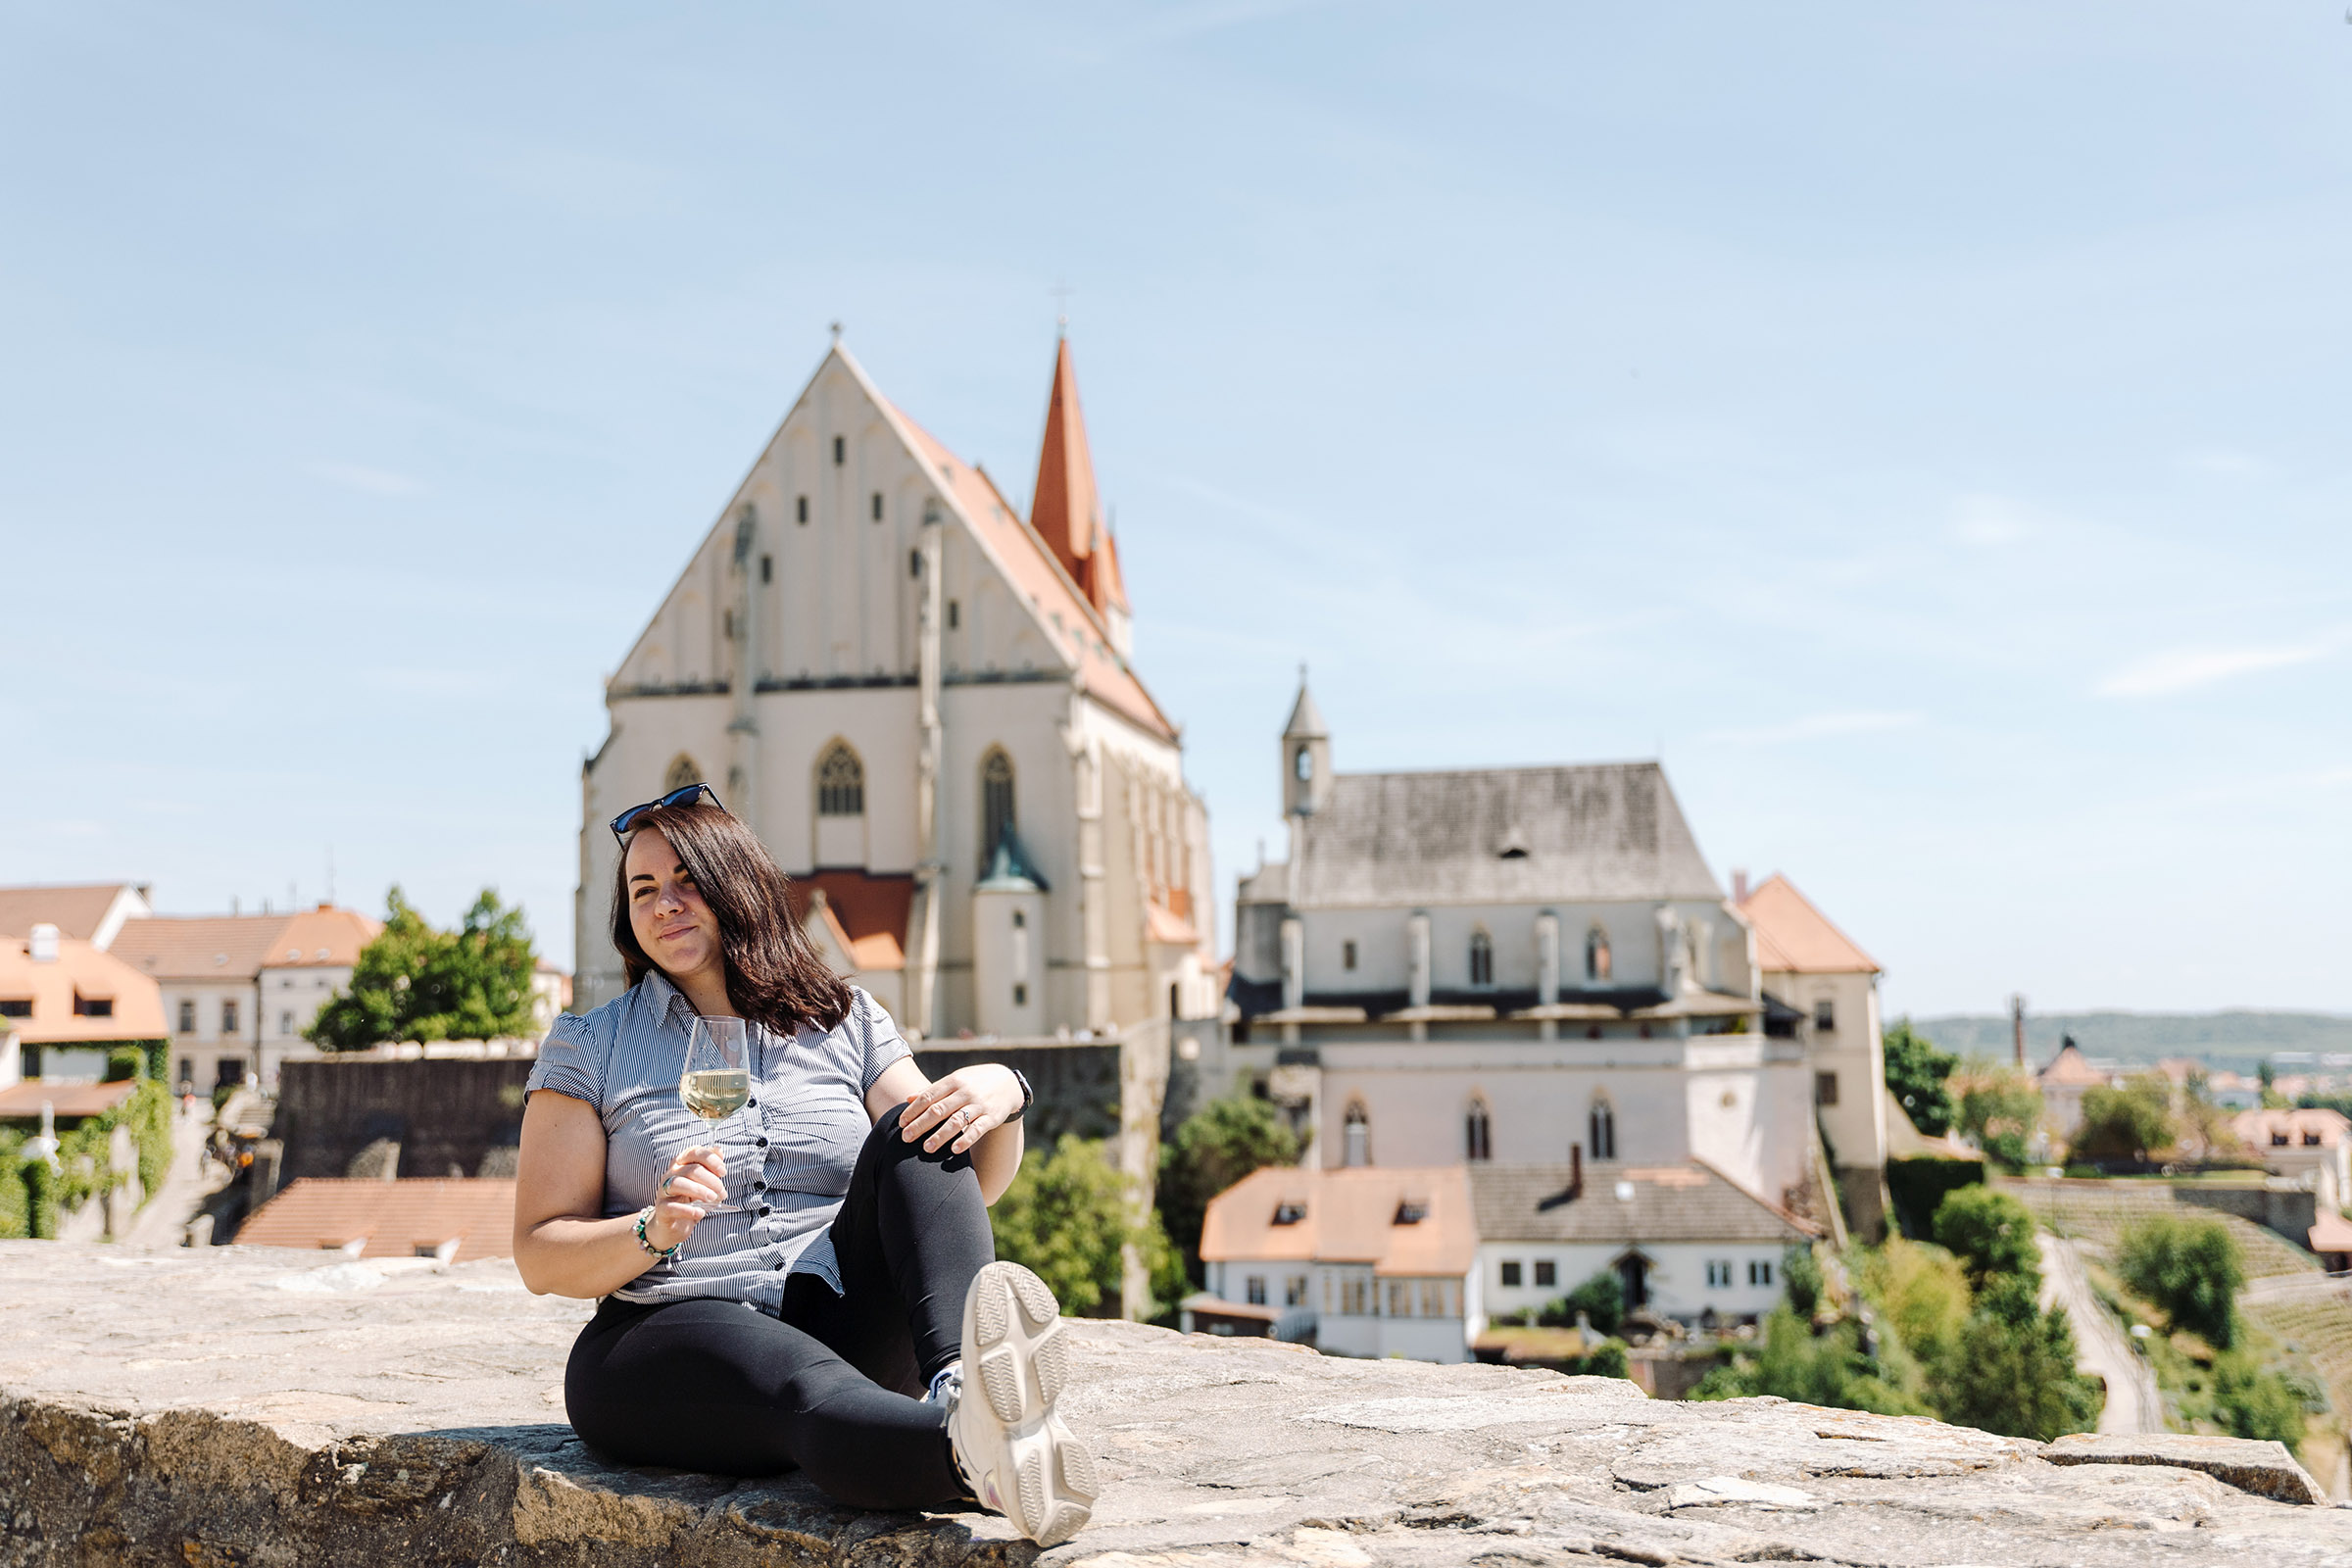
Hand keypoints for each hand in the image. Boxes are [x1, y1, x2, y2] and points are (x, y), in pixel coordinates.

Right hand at [647, 1145, 725, 1249]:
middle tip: (721, 1192)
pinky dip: (688, 1210)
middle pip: (690, 1169)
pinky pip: (672, 1206)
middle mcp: (670, 1174)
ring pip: (678, 1183)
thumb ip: (711, 1167)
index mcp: (681, 1164)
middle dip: (710, 1180)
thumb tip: (720, 1151)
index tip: (723, 1172)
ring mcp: (663, 1191)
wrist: (673, 1226)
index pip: (694, 1152)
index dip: (710, 1159)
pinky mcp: (661, 1209)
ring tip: (712, 1199)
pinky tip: (700, 1213)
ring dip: (699, 1190)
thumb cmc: (690, 1201)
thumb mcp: (703, 1184)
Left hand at [901, 1065, 1021, 1154]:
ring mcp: (979, 1104)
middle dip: (920, 1125)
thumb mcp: (956, 1080)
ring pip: (956, 1121)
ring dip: (940, 1135)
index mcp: (954, 1081)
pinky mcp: (992, 1117)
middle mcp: (965, 1092)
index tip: (901, 1123)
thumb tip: (908, 1098)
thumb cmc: (975, 1083)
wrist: (1009, 1083)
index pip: (928, 1096)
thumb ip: (933, 1090)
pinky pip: (978, 1129)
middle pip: (939, 1110)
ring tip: (926, 1148)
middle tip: (905, 1138)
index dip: (913, 1110)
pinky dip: (966, 1139)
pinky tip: (955, 1150)